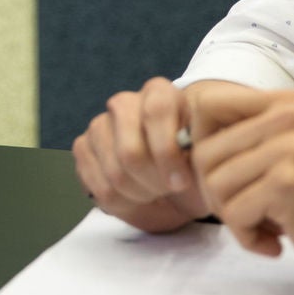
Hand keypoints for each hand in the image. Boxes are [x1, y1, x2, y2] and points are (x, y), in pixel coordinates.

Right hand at [72, 76, 220, 232]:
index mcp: (160, 93)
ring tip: (153, 192)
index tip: (181, 183)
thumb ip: (203, 149)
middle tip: (168, 190)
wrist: (175, 189)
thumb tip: (190, 149)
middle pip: (130, 150)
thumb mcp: (210, 159)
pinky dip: (118, 201)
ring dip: (138, 194)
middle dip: (152, 182)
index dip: (167, 152)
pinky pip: (96, 183)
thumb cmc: (195, 171)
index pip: (156, 111)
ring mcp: (100, 124)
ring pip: (113, 172)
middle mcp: (126, 103)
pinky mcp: (83, 147)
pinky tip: (133, 195)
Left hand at [188, 84, 293, 285]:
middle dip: (216, 194)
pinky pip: (233, 213)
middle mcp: (288, 116)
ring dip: (233, 218)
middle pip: (202, 153)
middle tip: (251, 212)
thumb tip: (179, 136)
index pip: (205, 103)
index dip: (200, 144)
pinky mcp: (289, 185)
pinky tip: (276, 241)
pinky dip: (247, 237)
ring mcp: (290, 149)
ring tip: (268, 224)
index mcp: (286, 103)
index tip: (227, 175)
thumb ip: (246, 136)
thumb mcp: (290, 150)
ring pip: (214, 185)